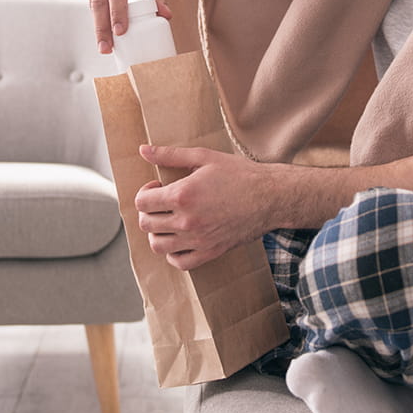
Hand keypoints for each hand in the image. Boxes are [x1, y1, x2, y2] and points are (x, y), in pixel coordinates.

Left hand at [134, 144, 276, 270]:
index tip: (158, 186)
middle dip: (148, 211)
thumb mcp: (204, 157)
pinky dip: (172, 253)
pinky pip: (179, 262)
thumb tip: (143, 150)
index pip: (142, 202)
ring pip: (158, 245)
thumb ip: (170, 154)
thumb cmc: (240, 174)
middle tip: (162, 202)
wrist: (271, 197)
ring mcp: (198, 240)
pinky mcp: (210, 252)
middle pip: (146, 224)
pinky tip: (179, 239)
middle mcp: (187, 221)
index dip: (145, 192)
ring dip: (156, 233)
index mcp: (182, 195)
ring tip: (167, 221)